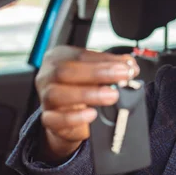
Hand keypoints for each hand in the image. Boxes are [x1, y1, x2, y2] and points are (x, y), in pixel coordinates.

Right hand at [34, 46, 138, 161]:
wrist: (67, 118)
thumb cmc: (81, 89)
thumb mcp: (96, 75)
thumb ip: (111, 67)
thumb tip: (130, 65)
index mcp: (58, 58)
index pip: (81, 55)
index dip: (105, 60)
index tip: (127, 66)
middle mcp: (48, 75)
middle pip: (65, 71)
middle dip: (97, 73)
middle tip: (122, 77)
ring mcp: (45, 97)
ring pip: (58, 94)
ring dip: (88, 94)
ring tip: (112, 95)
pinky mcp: (48, 119)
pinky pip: (55, 119)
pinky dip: (74, 117)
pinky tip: (92, 114)